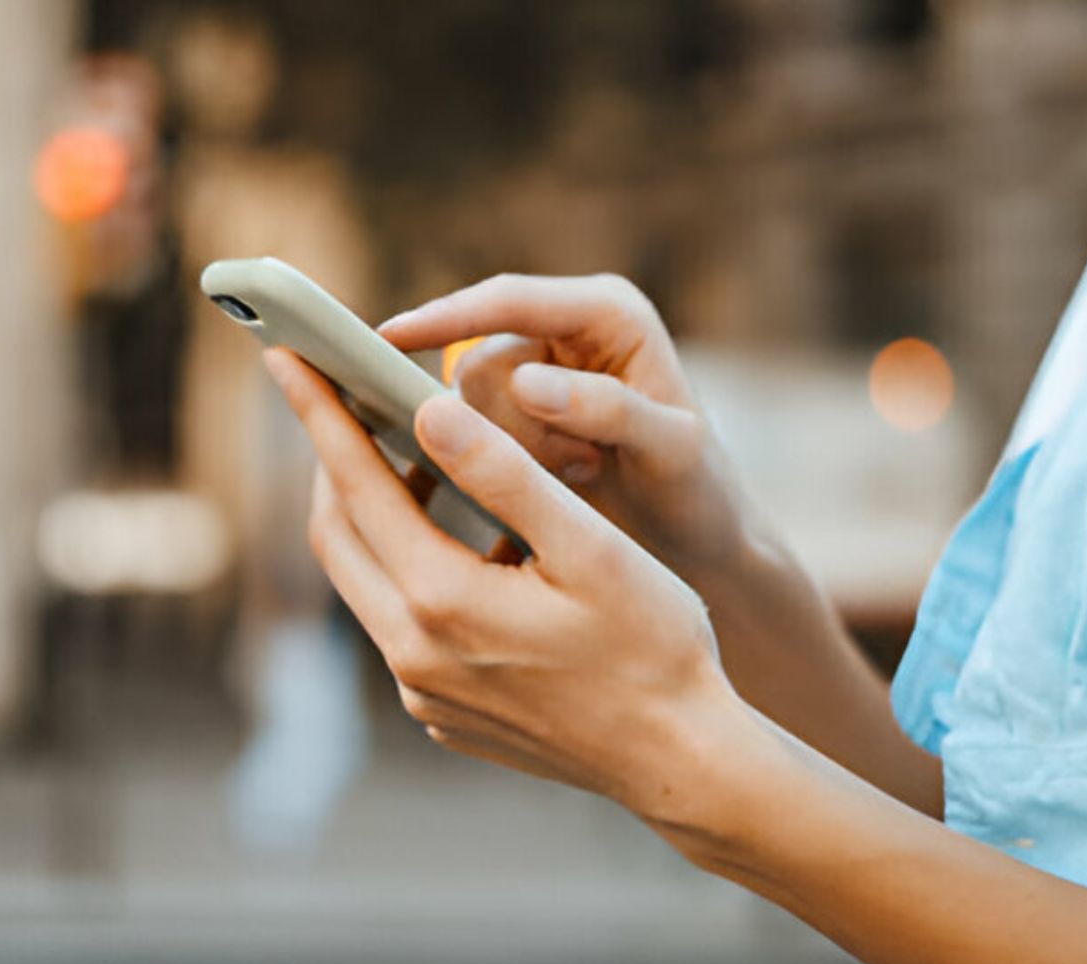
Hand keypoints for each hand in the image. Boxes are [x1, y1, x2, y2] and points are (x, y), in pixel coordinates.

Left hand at [263, 346, 745, 818]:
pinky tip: (461, 547)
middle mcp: (414, 656)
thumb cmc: (653, 646)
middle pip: (340, 538)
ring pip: (369, 584)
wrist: (680, 758)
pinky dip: (411, 572)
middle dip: (337, 463)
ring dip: (379, 519)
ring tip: (416, 464)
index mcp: (444, 603)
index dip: (321, 413)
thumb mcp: (588, 546)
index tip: (288, 356)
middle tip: (347, 400)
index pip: (357, 486)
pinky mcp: (443, 715)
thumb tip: (429, 408)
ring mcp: (424, 694)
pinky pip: (401, 629)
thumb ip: (505, 474)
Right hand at [379, 274, 755, 575]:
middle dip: (512, 425)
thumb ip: (608, 409)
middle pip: (478, 361)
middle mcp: (568, 328)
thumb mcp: (671, 450)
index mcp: (609, 312)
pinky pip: (470, 432)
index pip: (509, 300)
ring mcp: (539, 370)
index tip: (387, 338)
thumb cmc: (699, 490)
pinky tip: (557, 481)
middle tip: (581, 463)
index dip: (446, 317)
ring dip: (514, 451)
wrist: (699, 540)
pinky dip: (501, 465)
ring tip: (582, 471)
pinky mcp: (519, 413)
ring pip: (467, 404)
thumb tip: (527, 381)